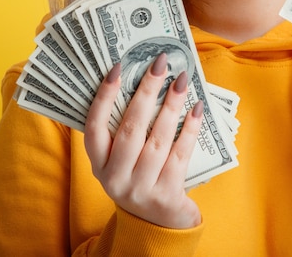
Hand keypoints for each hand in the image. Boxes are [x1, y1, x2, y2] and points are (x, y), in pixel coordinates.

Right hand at [84, 53, 203, 227]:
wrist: (156, 228)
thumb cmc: (139, 178)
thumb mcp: (122, 160)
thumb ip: (124, 129)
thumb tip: (143, 80)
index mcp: (99, 164)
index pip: (95, 126)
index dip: (104, 96)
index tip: (118, 67)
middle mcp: (115, 178)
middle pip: (131, 128)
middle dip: (147, 91)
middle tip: (160, 63)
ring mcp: (140, 190)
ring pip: (158, 140)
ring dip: (171, 105)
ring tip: (181, 80)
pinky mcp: (166, 197)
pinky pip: (180, 155)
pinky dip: (190, 129)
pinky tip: (196, 108)